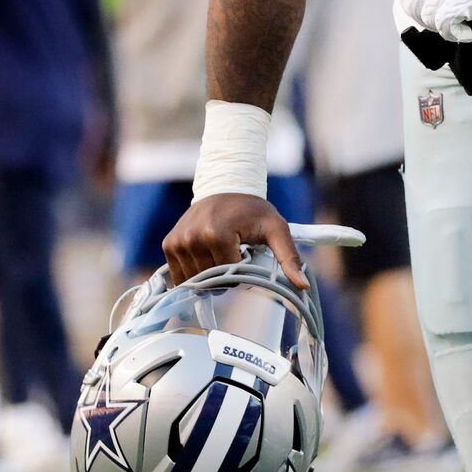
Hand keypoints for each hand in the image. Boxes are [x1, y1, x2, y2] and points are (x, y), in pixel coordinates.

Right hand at [162, 191, 307, 288]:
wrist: (226, 186)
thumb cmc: (253, 210)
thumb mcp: (276, 230)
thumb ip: (289, 258)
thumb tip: (301, 285)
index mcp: (216, 235)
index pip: (230, 277)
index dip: (242, 273)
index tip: (247, 256)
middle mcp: (192, 238)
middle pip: (212, 281)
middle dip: (225, 275)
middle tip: (235, 256)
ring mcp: (178, 242)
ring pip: (195, 280)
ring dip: (209, 275)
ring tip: (220, 255)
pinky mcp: (169, 244)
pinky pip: (179, 275)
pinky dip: (193, 273)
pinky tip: (205, 258)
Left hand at [384, 0, 471, 44]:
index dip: (415, 1)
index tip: (435, 4)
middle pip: (411, 6)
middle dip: (426, 17)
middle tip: (448, 17)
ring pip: (427, 18)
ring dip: (442, 27)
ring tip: (460, 22)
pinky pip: (444, 25)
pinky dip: (456, 33)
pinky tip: (469, 31)